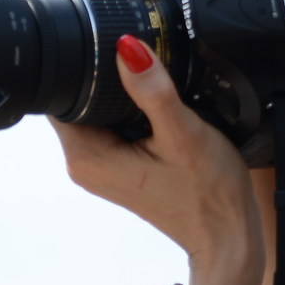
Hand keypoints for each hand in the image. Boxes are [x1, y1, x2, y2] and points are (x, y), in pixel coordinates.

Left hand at [53, 36, 263, 284]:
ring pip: (95, 114)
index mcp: (87, 157)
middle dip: (100, 79)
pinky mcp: (118, 171)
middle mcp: (84, 167)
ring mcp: (100, 170)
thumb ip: (152, 90)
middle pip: (74, 102)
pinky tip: (155, 113)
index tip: (107, 51)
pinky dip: (128, 115)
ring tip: (152, 92)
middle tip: (141, 69)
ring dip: (117, 97)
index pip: (58, 97)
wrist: (226, 237)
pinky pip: (111, 129)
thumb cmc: (208, 193)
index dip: (79, 68)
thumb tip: (127, 48)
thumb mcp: (183, 133)